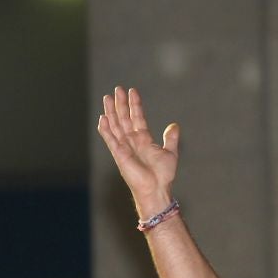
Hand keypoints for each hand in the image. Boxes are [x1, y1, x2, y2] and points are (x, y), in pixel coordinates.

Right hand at [96, 86, 179, 213]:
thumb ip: (170, 138)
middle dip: (121, 104)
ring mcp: (124, 147)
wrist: (156, 188)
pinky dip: (106, 129)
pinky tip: (103, 118)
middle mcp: (132, 141)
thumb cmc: (163, 175)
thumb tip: (174, 125)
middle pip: (124, 118)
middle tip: (118, 89)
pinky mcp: (119, 154)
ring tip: (107, 97)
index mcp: (143, 139)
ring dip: (111, 111)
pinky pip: (110, 139)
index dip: (135, 104)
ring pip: (115, 125)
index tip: (132, 91)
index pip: (137, 117)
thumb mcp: (170, 153)